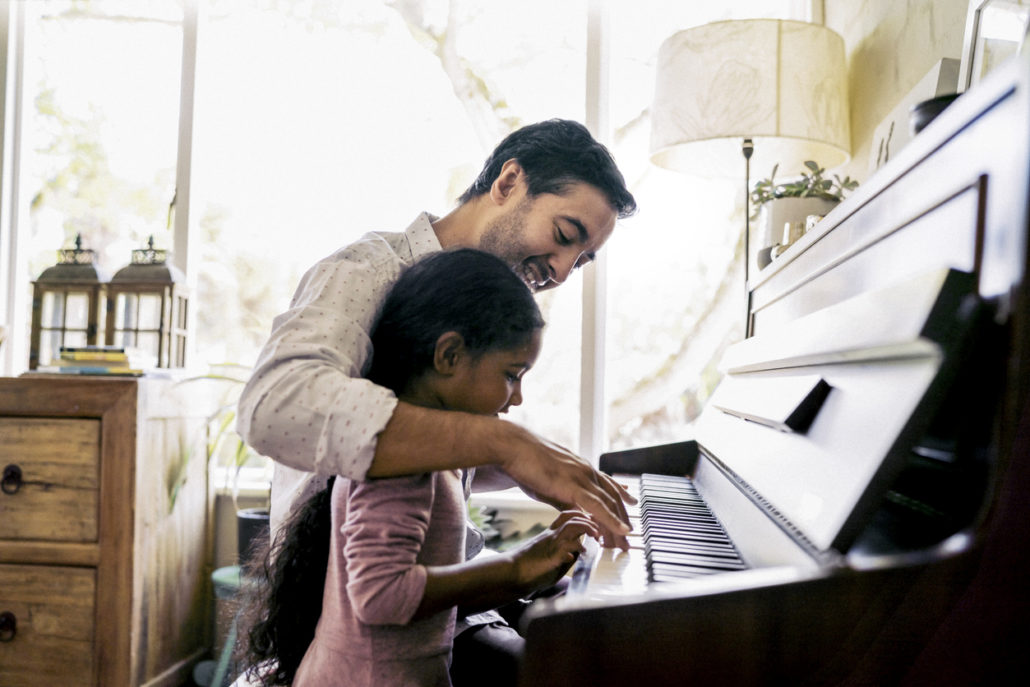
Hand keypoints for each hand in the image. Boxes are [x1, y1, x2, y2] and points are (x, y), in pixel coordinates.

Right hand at [491, 420, 634, 550]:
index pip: (608, 489)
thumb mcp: (550, 484)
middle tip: (628, 540)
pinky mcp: (574, 485)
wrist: (512, 448)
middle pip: (613, 499)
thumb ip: (565, 498)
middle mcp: (587, 471)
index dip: (618, 506)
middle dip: (622, 520)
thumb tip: (573, 511)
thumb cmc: (526, 464)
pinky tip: (621, 530)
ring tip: (626, 542)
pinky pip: (598, 506)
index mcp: (582, 469)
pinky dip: (612, 519)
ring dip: (619, 524)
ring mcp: (582, 477)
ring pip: (609, 504)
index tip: (625, 520)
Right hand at [510, 511, 598, 593]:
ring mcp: (552, 543)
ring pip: (572, 525)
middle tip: (598, 531)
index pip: (567, 516)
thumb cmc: (529, 568)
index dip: (583, 515)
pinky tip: (582, 553)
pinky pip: (567, 546)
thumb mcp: (550, 558)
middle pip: (572, 516)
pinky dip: (578, 547)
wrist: (510, 573)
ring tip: (596, 536)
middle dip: (589, 520)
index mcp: (551, 534)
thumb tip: (577, 555)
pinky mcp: (551, 555)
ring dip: (587, 528)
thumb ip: (564, 554)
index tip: (593, 522)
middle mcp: (552, 535)